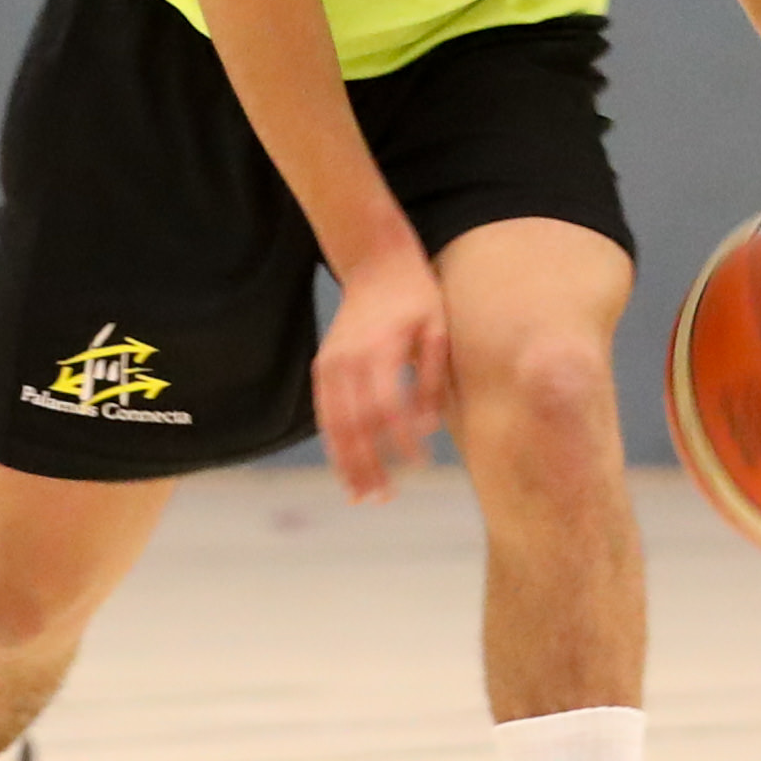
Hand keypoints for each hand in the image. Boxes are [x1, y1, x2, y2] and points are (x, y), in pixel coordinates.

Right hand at [312, 247, 454, 502]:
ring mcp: (330, 363)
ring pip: (333, 424)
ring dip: (345, 463)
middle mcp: (348, 359)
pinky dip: (332, 443)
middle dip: (368, 465)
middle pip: (354, 424)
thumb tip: (429, 426)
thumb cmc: (415, 296)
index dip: (402, 440)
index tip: (420, 464)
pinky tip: (343, 467)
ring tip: (359, 496)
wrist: (374, 262)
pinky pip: (323, 412)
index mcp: (379, 349)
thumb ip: (433, 378)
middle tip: (383, 499)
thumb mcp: (437, 329)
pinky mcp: (322, 365)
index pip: (388, 407)